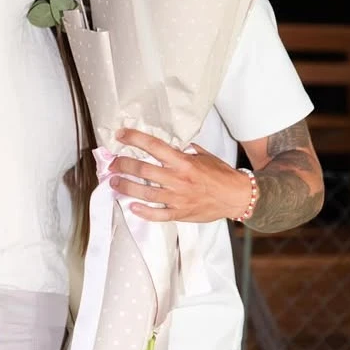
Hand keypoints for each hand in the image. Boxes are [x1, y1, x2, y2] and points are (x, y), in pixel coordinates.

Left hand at [110, 129, 253, 223]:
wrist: (236, 197)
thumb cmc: (221, 175)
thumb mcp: (204, 156)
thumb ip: (185, 151)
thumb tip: (171, 145)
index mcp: (184, 162)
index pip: (154, 146)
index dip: (134, 139)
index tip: (120, 135)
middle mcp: (178, 179)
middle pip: (143, 169)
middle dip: (123, 165)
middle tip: (112, 164)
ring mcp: (178, 198)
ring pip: (144, 192)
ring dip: (126, 187)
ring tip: (114, 182)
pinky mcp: (179, 213)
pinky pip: (157, 214)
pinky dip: (143, 211)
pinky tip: (132, 206)